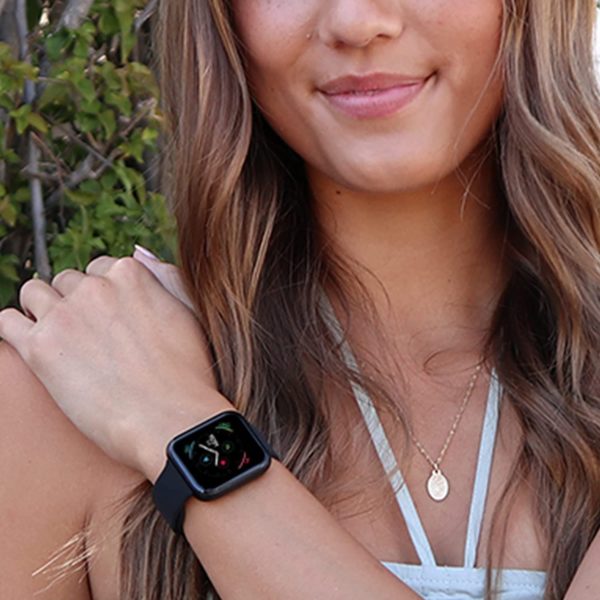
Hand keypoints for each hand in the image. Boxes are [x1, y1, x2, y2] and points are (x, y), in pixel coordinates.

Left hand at [0, 250, 233, 481]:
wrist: (171, 419)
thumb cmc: (188, 372)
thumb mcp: (189, 312)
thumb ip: (164, 275)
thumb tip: (137, 252)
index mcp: (130, 274)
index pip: (102, 269)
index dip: (105, 295)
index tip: (109, 318)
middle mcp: (95, 287)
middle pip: (68, 281)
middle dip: (75, 302)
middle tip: (89, 335)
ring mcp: (65, 314)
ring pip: (35, 293)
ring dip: (43, 309)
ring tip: (60, 338)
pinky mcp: (40, 348)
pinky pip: (8, 321)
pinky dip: (16, 328)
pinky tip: (33, 345)